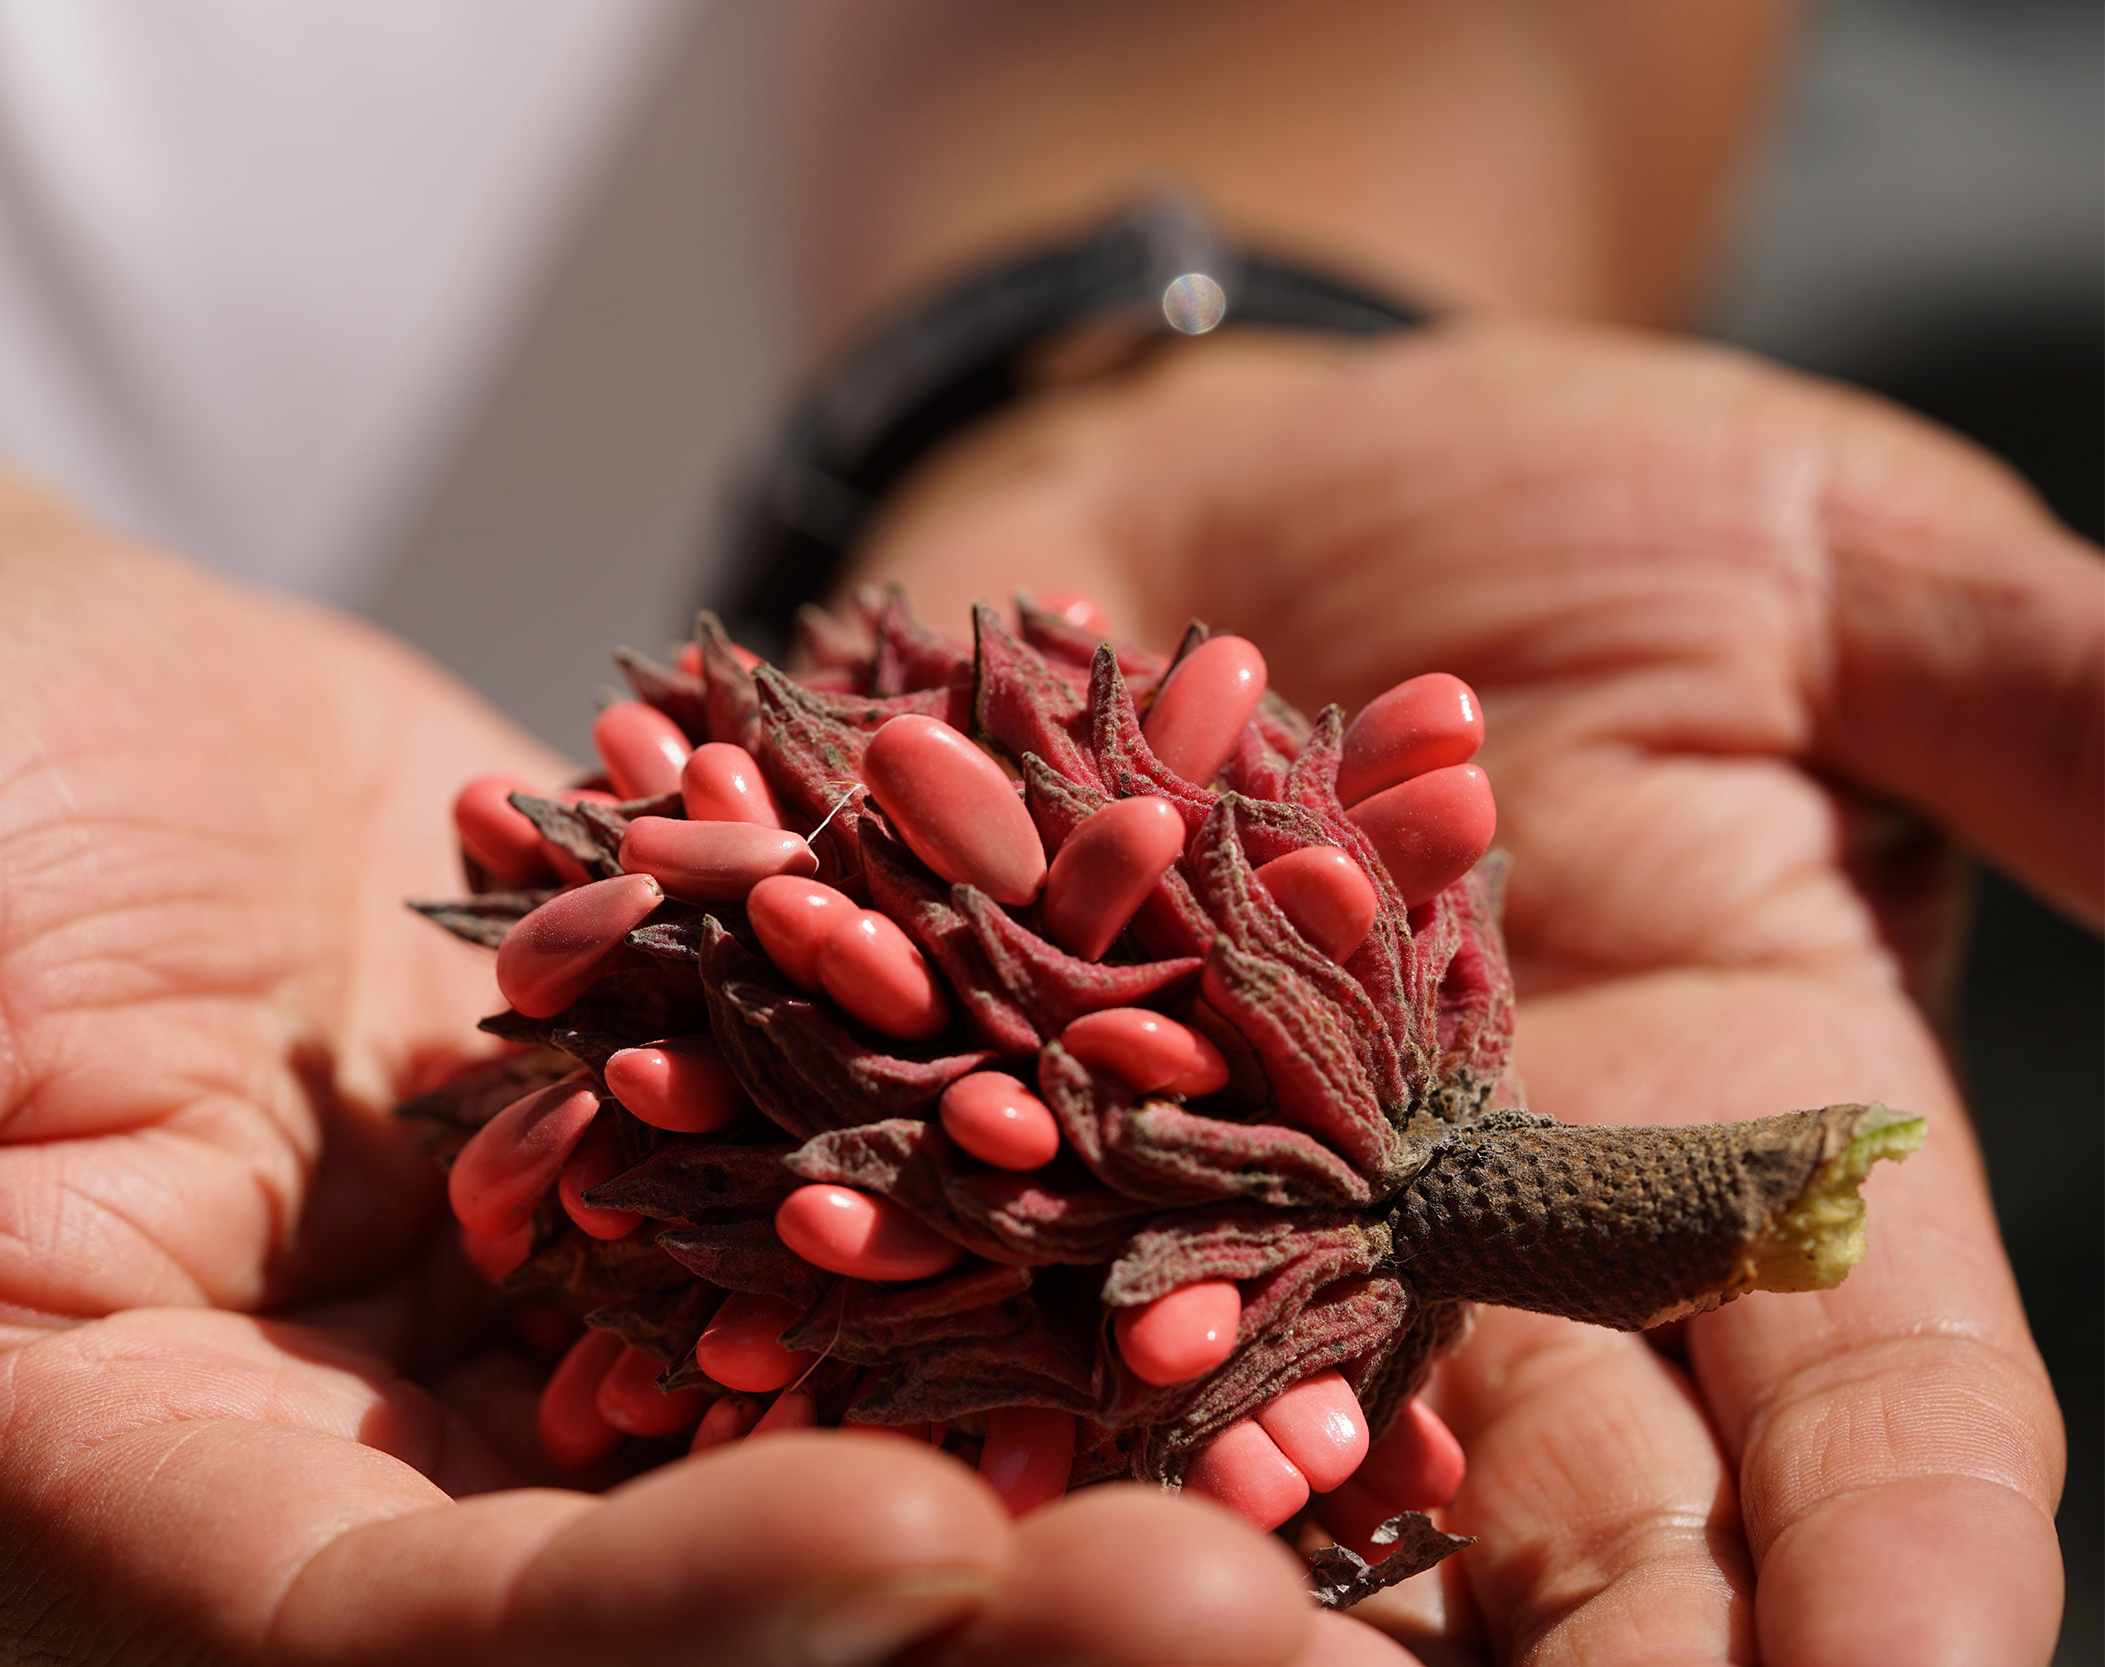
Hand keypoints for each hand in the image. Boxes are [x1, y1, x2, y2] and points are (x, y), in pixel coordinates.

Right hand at [0, 530, 1346, 1664]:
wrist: (38, 702)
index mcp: (132, 1498)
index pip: (392, 1636)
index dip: (644, 1620)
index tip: (906, 1544)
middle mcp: (375, 1484)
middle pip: (673, 1614)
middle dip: (964, 1616)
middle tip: (1253, 1608)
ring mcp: (548, 1363)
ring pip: (833, 1468)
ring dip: (1093, 1485)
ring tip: (1355, 1473)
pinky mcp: (676, 1213)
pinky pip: (885, 1270)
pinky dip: (1076, 1276)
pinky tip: (1300, 1254)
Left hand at [855, 319, 2096, 1663]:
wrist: (1212, 475)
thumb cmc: (1552, 500)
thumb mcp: (1824, 568)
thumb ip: (2047, 707)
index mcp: (1733, 1150)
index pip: (1870, 1411)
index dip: (1915, 1565)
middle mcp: (1487, 1261)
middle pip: (1579, 1537)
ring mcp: (1238, 1240)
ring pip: (1286, 1497)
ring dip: (1268, 1612)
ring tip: (1225, 1658)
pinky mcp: (1015, 1175)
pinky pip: (999, 1341)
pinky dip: (985, 1435)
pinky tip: (950, 1516)